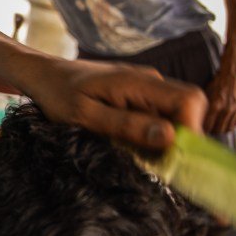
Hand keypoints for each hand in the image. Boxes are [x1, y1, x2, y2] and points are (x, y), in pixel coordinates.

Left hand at [28, 60, 206, 150]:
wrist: (43, 75)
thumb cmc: (57, 94)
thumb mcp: (85, 116)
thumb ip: (126, 125)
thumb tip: (169, 137)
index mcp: (139, 82)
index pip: (191, 101)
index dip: (192, 131)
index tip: (171, 156)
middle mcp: (149, 80)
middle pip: (188, 110)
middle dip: (178, 139)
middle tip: (150, 160)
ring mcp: (145, 86)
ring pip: (173, 116)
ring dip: (161, 139)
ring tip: (130, 149)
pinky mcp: (138, 95)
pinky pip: (157, 115)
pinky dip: (148, 133)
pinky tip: (125, 142)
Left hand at [203, 68, 235, 133]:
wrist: (232, 74)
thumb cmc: (216, 84)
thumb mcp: (206, 94)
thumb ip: (204, 107)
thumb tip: (197, 120)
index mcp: (215, 105)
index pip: (207, 126)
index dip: (202, 130)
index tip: (198, 130)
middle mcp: (226, 109)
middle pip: (217, 130)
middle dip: (210, 132)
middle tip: (205, 131)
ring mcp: (235, 110)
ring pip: (226, 129)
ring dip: (219, 130)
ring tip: (213, 128)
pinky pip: (234, 125)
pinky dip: (228, 127)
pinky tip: (223, 124)